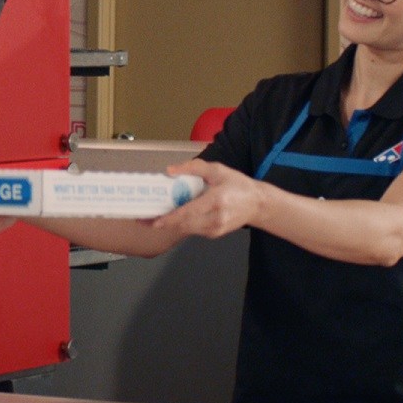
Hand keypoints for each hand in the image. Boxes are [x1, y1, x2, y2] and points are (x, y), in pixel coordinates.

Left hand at [149, 161, 273, 239]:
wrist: (258, 205)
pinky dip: (182, 223)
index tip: (153, 220)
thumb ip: (194, 168)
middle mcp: (215, 219)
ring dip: (170, 224)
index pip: (188, 213)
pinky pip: (193, 229)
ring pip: (187, 228)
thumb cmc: (238, 185)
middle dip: (162, 222)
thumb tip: (170, 171)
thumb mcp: (218, 170)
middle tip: (144, 218)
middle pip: (183, 224)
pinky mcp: (214, 234)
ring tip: (153, 216)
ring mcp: (215, 229)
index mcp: (216, 201)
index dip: (169, 218)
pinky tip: (174, 217)